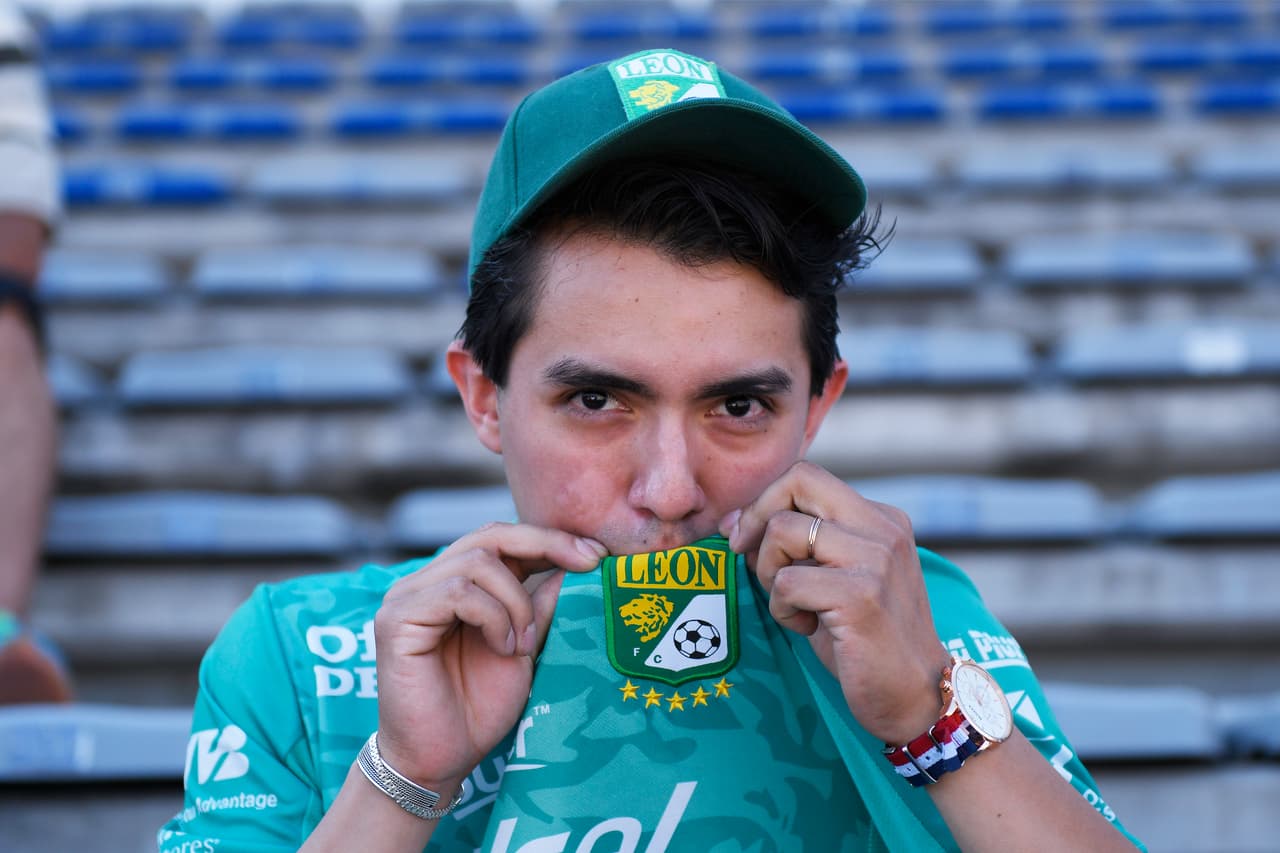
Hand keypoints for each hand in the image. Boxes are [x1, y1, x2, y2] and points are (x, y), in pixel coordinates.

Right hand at [372, 523, 606, 791]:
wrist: (442, 759)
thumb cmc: (478, 707)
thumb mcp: (524, 647)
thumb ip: (540, 606)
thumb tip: (573, 564)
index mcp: (455, 583)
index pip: (500, 538)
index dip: (548, 539)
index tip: (596, 555)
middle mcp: (426, 581)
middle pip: (489, 536)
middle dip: (544, 546)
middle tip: (585, 566)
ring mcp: (407, 597)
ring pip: (477, 562)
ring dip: (515, 601)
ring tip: (522, 644)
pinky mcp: (397, 619)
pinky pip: (457, 593)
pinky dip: (492, 617)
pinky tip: (503, 648)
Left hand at [721, 461, 949, 743]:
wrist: (915, 697)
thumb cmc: (864, 640)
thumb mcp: (836, 578)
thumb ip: (800, 545)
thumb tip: (734, 522)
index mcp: (881, 519)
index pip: (807, 476)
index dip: (764, 500)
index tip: (743, 538)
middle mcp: (883, 529)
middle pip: (797, 481)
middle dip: (757, 518)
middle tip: (750, 561)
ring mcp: (876, 560)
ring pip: (784, 531)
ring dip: (768, 572)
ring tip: (792, 605)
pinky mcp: (861, 596)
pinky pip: (787, 581)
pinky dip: (781, 608)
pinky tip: (805, 628)